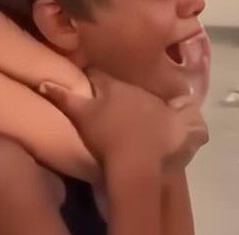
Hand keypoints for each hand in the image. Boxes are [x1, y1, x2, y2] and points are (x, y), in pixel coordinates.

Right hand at [40, 69, 207, 171]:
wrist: (135, 162)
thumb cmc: (107, 136)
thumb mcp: (81, 116)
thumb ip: (62, 98)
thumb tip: (44, 81)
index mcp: (118, 88)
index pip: (104, 78)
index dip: (97, 82)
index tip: (91, 88)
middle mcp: (143, 93)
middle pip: (134, 90)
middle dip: (128, 97)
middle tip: (119, 109)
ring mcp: (166, 110)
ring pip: (165, 102)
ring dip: (160, 109)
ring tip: (151, 121)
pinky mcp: (185, 129)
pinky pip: (194, 123)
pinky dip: (192, 124)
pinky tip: (188, 126)